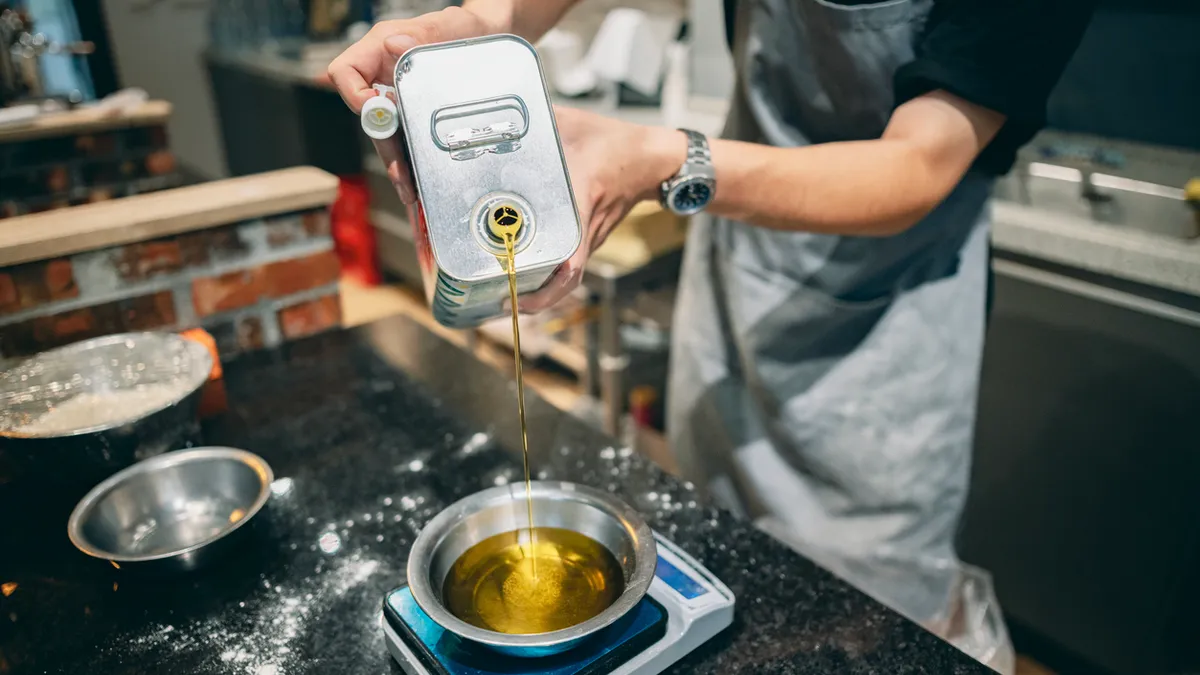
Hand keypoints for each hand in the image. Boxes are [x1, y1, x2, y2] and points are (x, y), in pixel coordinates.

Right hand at [327, 7, 505, 202]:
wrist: (490, 37)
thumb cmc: (467, 26)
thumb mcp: (451, 25)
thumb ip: (425, 33)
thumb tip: (394, 44)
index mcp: (381, 50)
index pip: (345, 73)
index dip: (354, 96)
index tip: (379, 113)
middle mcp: (384, 75)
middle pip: (370, 117)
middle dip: (385, 149)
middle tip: (402, 178)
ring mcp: (398, 96)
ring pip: (388, 135)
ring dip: (397, 165)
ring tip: (411, 194)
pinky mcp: (414, 114)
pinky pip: (406, 140)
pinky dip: (413, 163)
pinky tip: (421, 185)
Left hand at [519, 108, 685, 312]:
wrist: (653, 160)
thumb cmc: (613, 142)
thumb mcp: (572, 124)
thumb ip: (538, 120)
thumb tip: (502, 111)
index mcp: (583, 195)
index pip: (572, 251)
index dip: (550, 282)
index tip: (523, 293)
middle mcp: (588, 225)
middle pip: (567, 278)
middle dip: (538, 299)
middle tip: (503, 304)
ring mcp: (592, 236)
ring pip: (569, 276)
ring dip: (543, 293)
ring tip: (508, 297)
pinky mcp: (592, 237)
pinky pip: (570, 264)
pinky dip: (551, 278)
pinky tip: (525, 275)